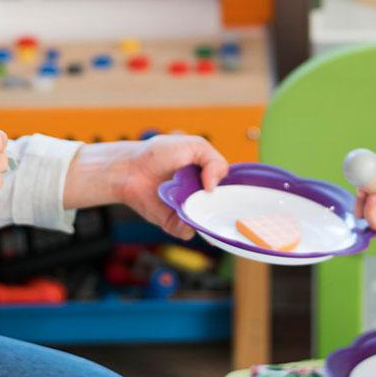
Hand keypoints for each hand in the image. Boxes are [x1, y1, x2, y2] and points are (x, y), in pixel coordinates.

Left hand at [68, 134, 227, 239]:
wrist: (130, 168)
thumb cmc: (159, 153)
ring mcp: (188, 210)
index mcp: (209, 177)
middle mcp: (201, 195)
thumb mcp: (194, 145)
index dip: (239, 194)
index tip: (245, 197)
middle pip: (222, 210)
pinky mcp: (173, 222)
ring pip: (207, 223)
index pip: (231, 189)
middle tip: (226, 208)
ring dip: (206, 218)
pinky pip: (187, 231)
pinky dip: (188, 226)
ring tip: (198, 205)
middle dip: (227, 212)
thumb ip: (214, 161)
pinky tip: (183, 214)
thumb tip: (214, 187)